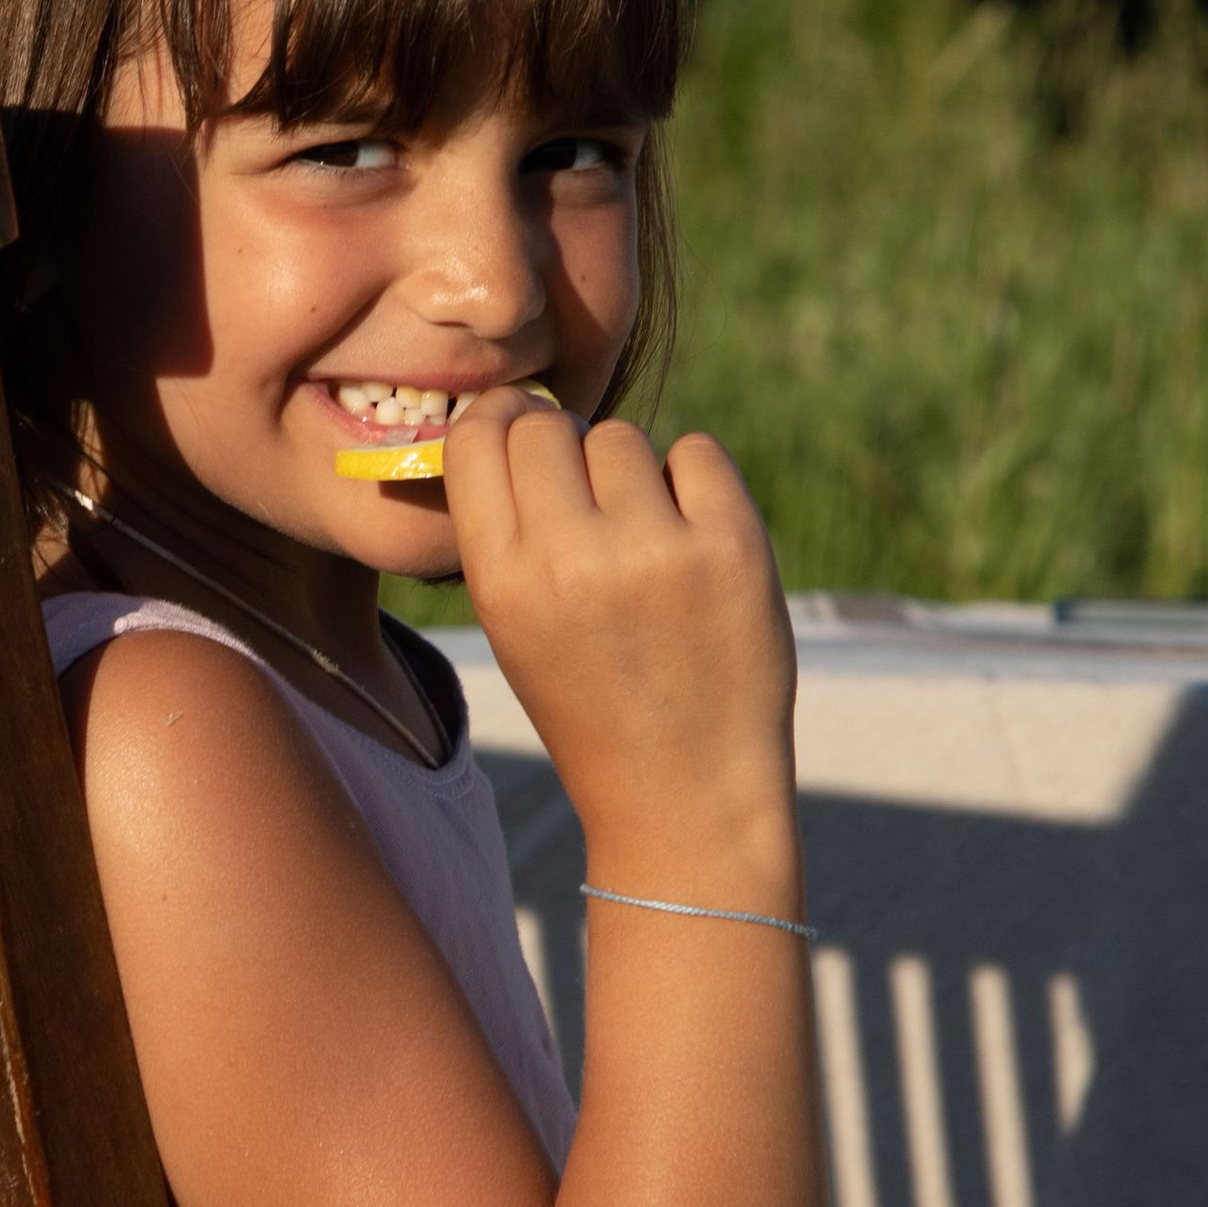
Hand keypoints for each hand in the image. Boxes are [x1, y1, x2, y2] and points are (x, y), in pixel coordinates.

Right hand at [441, 391, 799, 893]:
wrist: (685, 792)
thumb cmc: (592, 701)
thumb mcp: (513, 627)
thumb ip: (505, 529)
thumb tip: (515, 414)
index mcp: (501, 580)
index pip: (477, 438)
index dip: (499, 421)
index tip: (520, 433)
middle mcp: (569, 557)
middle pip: (548, 426)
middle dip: (564, 446)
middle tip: (590, 499)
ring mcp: (654, 550)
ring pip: (622, 437)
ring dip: (631, 473)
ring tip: (644, 541)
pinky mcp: (731, 547)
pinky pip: (697, 451)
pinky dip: (694, 482)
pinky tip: (692, 538)